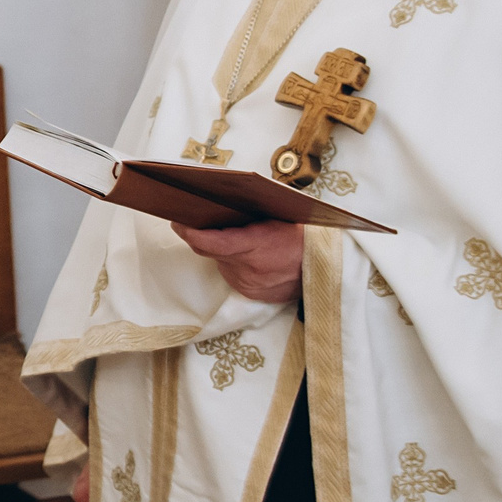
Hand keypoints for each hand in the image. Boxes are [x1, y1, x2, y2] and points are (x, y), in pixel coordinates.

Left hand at [170, 220, 304, 303]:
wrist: (323, 270)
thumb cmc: (302, 238)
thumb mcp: (278, 218)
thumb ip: (248, 217)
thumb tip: (218, 207)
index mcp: (256, 245)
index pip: (211, 242)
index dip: (190, 233)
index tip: (178, 222)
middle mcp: (249, 268)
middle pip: (210, 252)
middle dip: (201, 237)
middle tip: (192, 221)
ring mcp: (250, 284)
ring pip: (221, 264)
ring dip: (222, 252)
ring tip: (235, 237)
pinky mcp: (252, 294)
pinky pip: (233, 275)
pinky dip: (234, 264)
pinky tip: (247, 256)